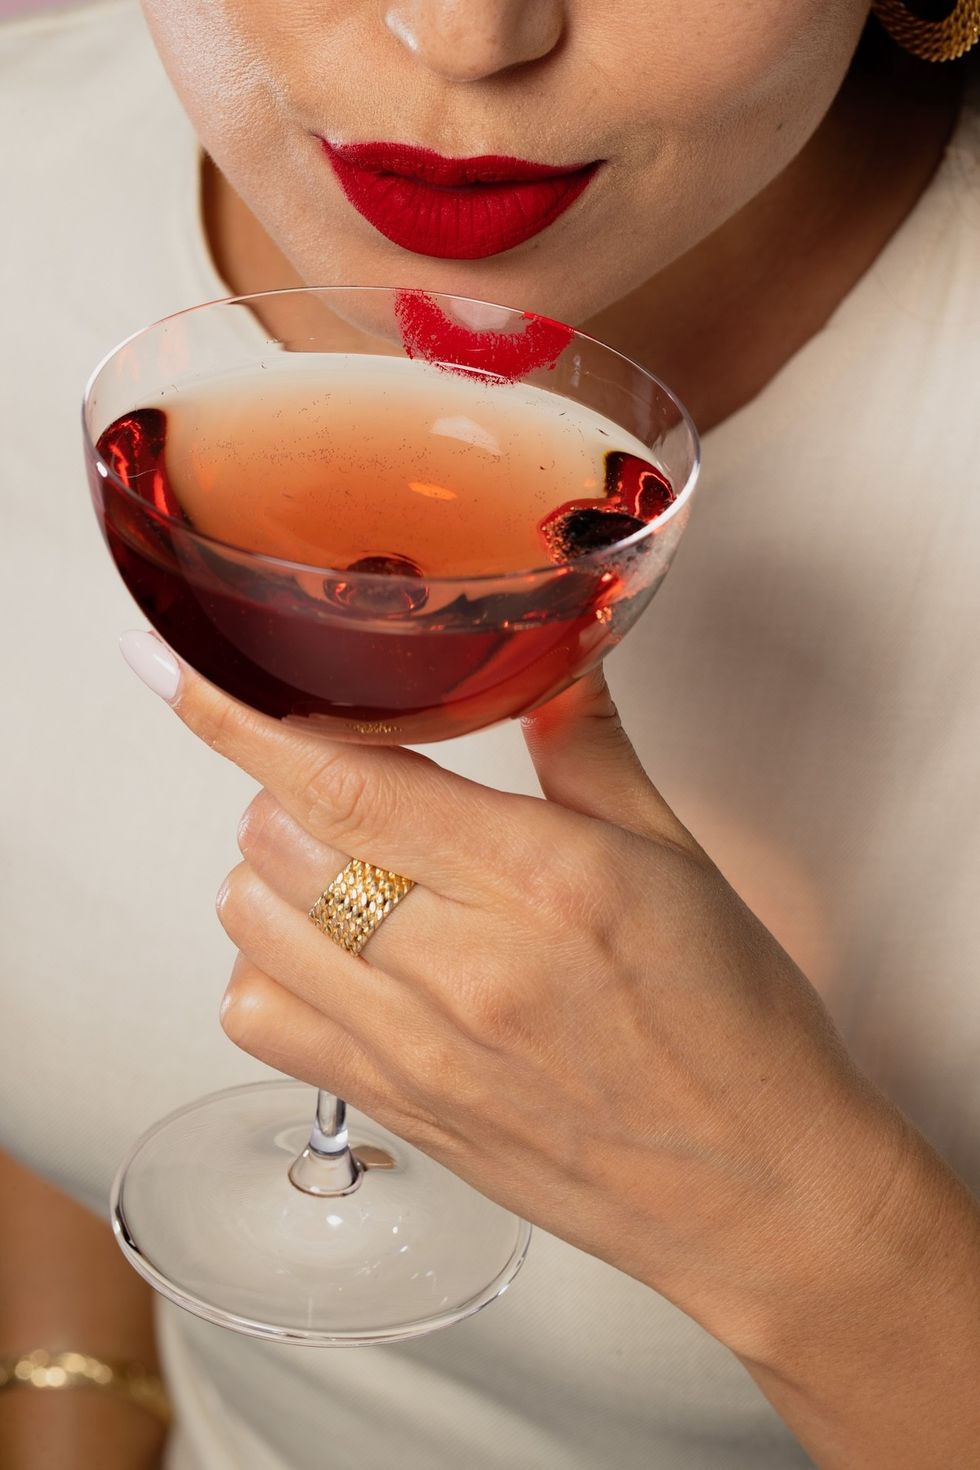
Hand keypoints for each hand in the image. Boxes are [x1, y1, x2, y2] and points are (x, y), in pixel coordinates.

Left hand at [121, 632, 917, 1365]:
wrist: (755, 1190)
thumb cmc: (734, 1027)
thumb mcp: (680, 859)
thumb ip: (590, 748)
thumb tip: (547, 654)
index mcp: (541, 881)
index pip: (345, 782)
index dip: (241, 720)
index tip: (177, 673)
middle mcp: (462, 966)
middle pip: (278, 846)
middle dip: (283, 789)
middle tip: (343, 781)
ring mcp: (417, 1050)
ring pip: (254, 929)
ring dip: (271, 874)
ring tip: (337, 866)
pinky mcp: (398, 1108)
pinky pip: (262, 1025)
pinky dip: (266, 969)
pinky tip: (330, 957)